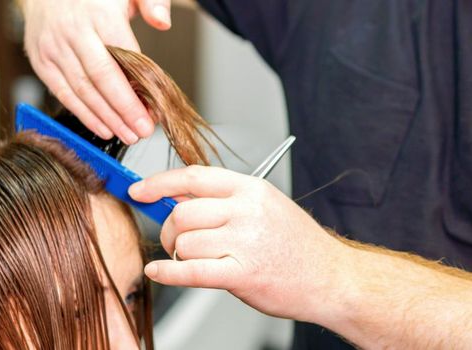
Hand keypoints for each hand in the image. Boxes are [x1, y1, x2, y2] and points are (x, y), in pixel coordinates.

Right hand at [20, 0, 171, 142]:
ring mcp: (53, 48)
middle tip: (143, 131)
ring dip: (106, 118)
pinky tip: (103, 128)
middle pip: (100, 79)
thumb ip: (151, 2)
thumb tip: (163, 22)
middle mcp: (73, 32)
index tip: (154, 110)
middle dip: (123, 110)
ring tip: (128, 135)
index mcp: (99, 14)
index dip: (137, 87)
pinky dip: (84, 114)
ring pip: (81, 90)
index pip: (122, 57)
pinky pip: (63, 93)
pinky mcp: (41, 61)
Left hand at [128, 166, 354, 321]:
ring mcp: (246, 241)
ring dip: (179, 256)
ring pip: (185, 243)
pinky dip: (168, 273)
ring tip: (192, 262)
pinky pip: (191, 271)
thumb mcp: (265, 207)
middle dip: (169, 230)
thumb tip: (176, 195)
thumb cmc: (297, 246)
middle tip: (175, 242)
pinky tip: (160, 272)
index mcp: (252, 189)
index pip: (193, 177)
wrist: (331, 279)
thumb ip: (222, 200)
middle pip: (183, 212)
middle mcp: (248, 211)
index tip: (140, 190)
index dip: (159, 183)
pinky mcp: (243, 273)